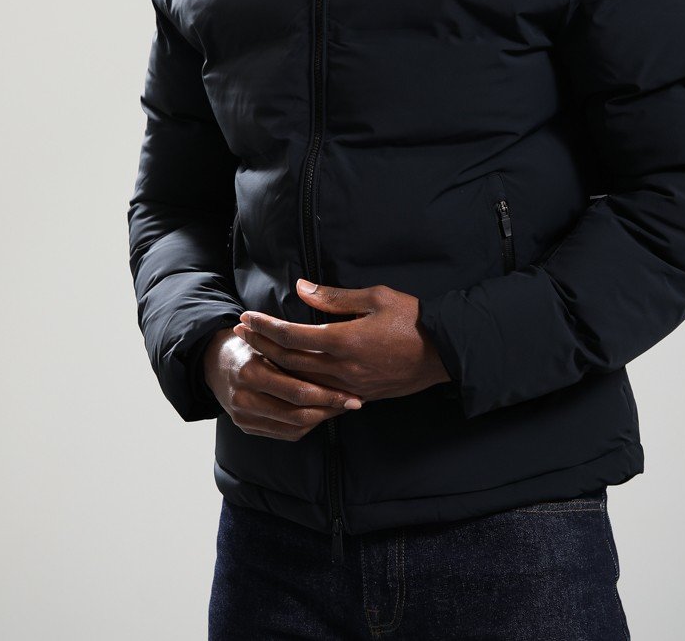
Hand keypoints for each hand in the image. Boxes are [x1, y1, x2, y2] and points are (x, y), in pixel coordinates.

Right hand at [202, 327, 364, 441]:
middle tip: (354, 402)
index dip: (329, 395)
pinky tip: (321, 413)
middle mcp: (244, 398)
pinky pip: (283, 433)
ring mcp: (243, 417)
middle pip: (297, 413)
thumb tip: (335, 349)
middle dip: (330, 409)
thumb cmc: (249, 340)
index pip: (298, 391)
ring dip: (321, 418)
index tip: (354, 392)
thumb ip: (293, 345)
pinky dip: (305, 425)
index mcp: (250, 372)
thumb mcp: (266, 335)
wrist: (213, 361)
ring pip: (293, 427)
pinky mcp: (246, 427)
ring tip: (341, 407)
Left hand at [236, 279, 451, 404]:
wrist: (444, 353)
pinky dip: (300, 385)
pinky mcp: (360, 396)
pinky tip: (289, 378)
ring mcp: (350, 386)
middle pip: (290, 360)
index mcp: (344, 341)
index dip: (266, 327)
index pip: (293, 336)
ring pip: (302, 381)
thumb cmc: (413, 319)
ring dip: (276, 366)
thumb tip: (301, 289)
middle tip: (241, 333)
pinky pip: (322, 394)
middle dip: (262, 345)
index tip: (246, 317)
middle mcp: (342, 368)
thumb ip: (335, 297)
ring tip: (257, 353)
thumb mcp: (376, 297)